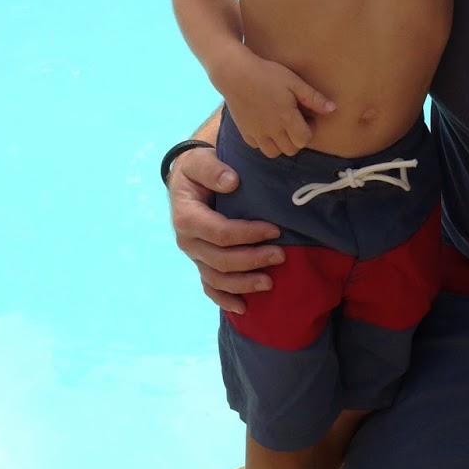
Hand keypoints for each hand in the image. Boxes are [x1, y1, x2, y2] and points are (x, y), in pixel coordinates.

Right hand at [170, 144, 283, 314]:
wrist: (189, 179)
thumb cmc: (199, 168)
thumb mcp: (200, 160)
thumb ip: (212, 169)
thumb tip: (231, 182)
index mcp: (186, 217)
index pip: (219, 232)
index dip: (247, 234)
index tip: (275, 230)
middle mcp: (187, 241)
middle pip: (220, 260)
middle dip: (252, 260)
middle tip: (281, 256)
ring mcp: (194, 255)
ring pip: (216, 279)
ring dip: (243, 284)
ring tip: (269, 284)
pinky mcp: (201, 263)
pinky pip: (209, 287)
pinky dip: (225, 300)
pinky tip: (243, 308)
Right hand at [223, 59, 334, 156]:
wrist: (234, 73)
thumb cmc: (266, 74)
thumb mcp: (293, 81)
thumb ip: (313, 98)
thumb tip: (333, 109)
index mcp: (286, 118)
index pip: (304, 140)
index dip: (309, 131)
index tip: (306, 118)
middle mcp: (271, 130)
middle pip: (291, 150)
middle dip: (296, 139)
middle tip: (294, 122)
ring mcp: (256, 133)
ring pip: (273, 153)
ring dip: (280, 144)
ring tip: (280, 128)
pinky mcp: (244, 132)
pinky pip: (257, 147)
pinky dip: (264, 142)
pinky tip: (265, 126)